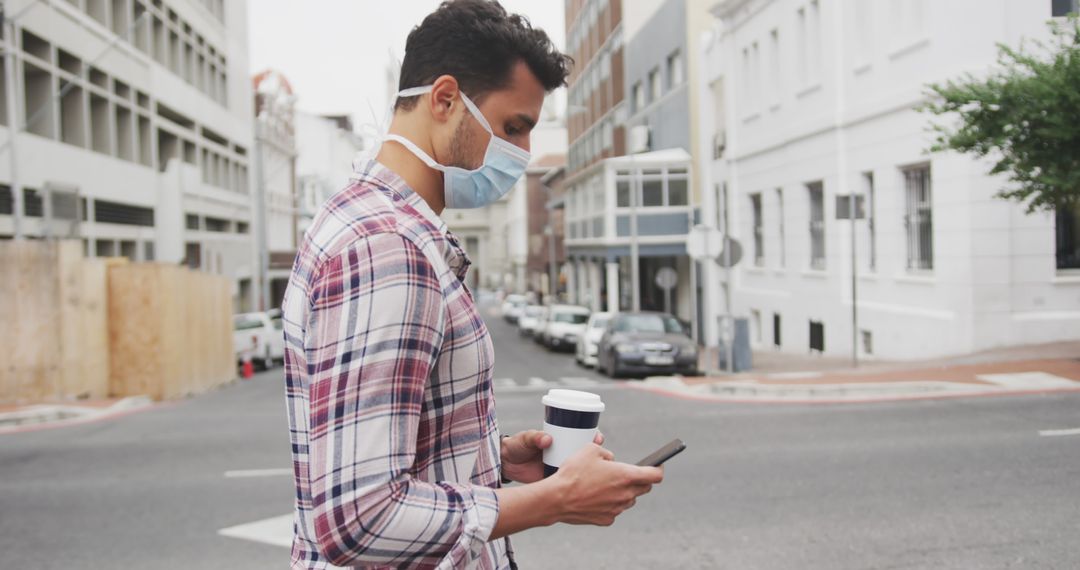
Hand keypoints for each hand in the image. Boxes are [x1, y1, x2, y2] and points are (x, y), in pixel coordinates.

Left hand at [501, 429, 604, 484]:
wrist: (507, 465)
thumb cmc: (517, 446)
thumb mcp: (527, 439)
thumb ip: (535, 437)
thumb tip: (548, 439)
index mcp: (561, 440)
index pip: (582, 437)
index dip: (594, 437)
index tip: (598, 438)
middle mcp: (565, 453)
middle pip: (586, 455)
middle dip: (597, 456)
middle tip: (601, 455)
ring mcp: (562, 468)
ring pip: (581, 470)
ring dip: (590, 473)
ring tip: (597, 474)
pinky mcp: (556, 480)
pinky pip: (570, 482)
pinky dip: (577, 486)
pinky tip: (586, 490)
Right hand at [547, 444, 663, 526]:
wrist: (557, 498)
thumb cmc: (573, 472)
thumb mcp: (589, 450)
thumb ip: (606, 452)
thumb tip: (610, 460)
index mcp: (626, 476)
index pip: (655, 475)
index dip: (658, 469)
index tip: (657, 466)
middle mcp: (625, 494)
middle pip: (644, 488)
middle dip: (639, 480)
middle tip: (625, 473)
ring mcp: (617, 509)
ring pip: (629, 499)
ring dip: (623, 492)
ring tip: (604, 484)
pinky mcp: (607, 519)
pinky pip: (615, 509)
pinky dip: (610, 503)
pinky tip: (595, 497)